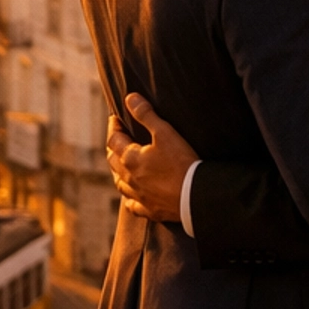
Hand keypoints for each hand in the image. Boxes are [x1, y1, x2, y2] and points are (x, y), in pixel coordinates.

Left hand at [106, 93, 198, 224]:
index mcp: (130, 159)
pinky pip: (133, 205)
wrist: (196, 196)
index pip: (114, 139)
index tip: (115, 118)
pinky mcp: (150, 210)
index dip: (114, 127)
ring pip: (119, 184)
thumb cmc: (181, 162)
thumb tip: (130, 98)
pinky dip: (129, 199)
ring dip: (118, 172)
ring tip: (121, 165)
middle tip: (118, 138)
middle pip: (113, 161)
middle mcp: (129, 179)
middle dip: (113, 147)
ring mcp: (138, 196)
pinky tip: (132, 197)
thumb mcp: (165, 133)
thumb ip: (146, 114)